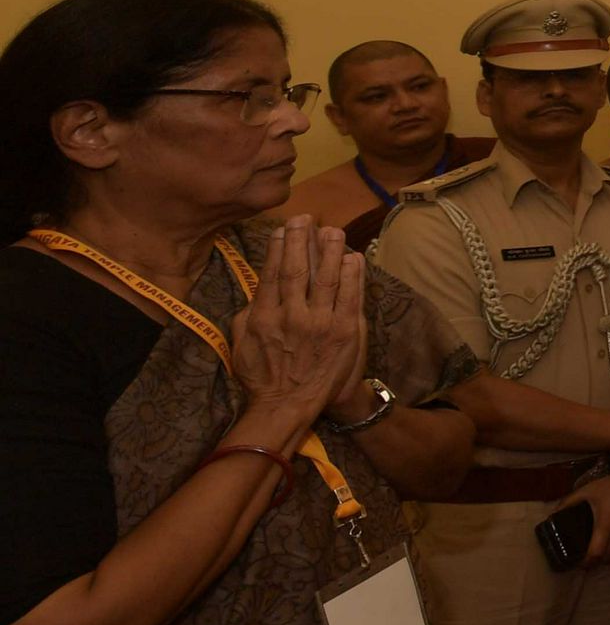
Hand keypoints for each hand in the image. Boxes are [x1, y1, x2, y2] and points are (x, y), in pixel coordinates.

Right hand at [229, 218, 368, 445]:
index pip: (272, 273)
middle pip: (298, 269)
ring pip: (327, 278)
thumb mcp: (241, 344)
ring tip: (333, 230)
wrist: (289, 406)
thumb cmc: (262, 376)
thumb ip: (247, 314)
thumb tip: (257, 289)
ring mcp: (320, 323)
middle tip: (307, 218)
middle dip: (302, 240)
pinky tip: (354, 257)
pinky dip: (353, 275)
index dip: (278, 248)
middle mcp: (291, 316)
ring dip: (331, 250)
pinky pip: (351, 296)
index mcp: (264, 316)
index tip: (283, 229)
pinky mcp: (345, 332)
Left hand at [568, 465, 609, 565]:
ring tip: (601, 554)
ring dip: (609, 557)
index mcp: (606, 525)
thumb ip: (569, 502)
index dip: (586, 563)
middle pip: (608, 558)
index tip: (578, 564)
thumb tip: (553, 514)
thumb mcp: (589, 490)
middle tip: (588, 560)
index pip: (595, 553)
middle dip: (596, 562)